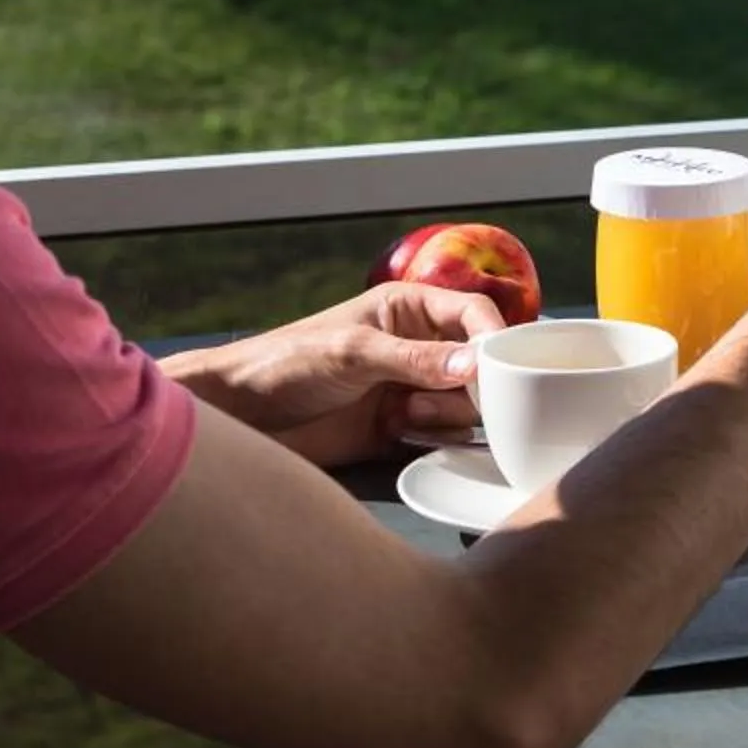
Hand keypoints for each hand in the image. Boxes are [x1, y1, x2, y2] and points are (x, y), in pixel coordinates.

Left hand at [162, 282, 499, 466]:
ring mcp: (411, 388)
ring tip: (405, 417)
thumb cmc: (283, 364)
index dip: (495, 337)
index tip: (505, 368)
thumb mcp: (352, 353)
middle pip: (481, 363)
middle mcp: (417, 346)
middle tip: (436, 398)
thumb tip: (477, 364)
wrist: (241, 418)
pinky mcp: (402, 428)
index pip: (474, 312)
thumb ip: (416, 359)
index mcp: (407, 309)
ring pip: (467, 403)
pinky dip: (434, 438)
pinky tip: (401, 435)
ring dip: (446, 414)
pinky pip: (444, 435)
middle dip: (470, 385)